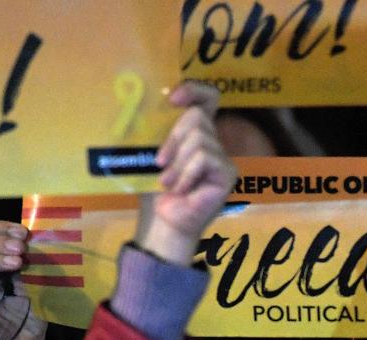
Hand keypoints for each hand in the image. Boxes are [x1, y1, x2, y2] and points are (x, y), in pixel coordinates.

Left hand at [136, 81, 236, 265]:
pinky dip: (186, 173)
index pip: (208, 99)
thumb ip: (154, 131)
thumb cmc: (155, 192)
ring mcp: (223, 159)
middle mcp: (213, 143)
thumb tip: (139, 104)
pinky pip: (204, 157)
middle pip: (198, 116)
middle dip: (174, 137)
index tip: (173, 98)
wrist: (164, 223)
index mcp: (195, 134)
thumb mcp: (150, 154)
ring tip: (168, 182)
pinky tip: (180, 189)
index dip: (194, 90)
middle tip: (159, 162)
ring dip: (177, 162)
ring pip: (199, 138)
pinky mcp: (227, 174)